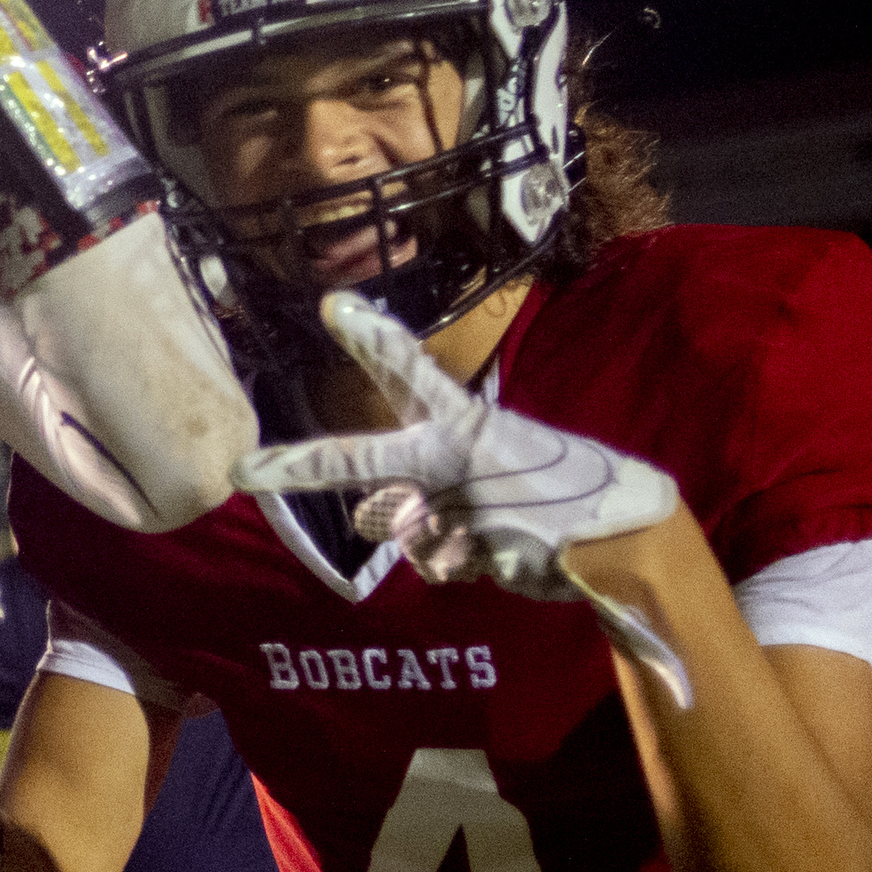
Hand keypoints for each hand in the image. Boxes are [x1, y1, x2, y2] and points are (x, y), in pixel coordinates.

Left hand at [234, 293, 693, 704]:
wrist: (628, 535)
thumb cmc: (555, 489)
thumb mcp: (496, 463)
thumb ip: (433, 481)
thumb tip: (382, 517)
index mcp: (466, 424)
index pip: (410, 370)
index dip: (371, 338)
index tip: (330, 305)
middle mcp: (456, 459)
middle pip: (361, 461)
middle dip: (299, 467)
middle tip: (244, 473)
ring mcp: (466, 506)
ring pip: (408, 535)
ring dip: (442, 542)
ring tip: (500, 529)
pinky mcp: (483, 552)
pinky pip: (445, 566)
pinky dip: (471, 565)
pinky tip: (512, 553)